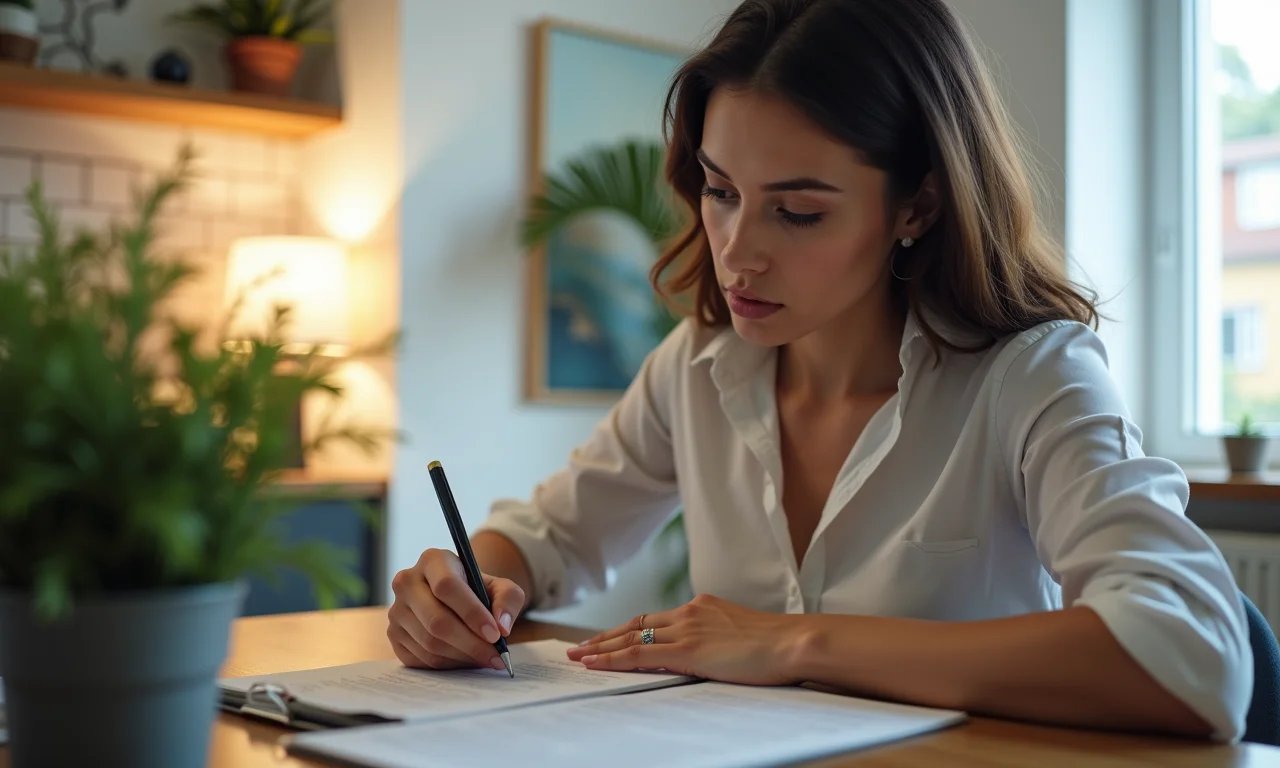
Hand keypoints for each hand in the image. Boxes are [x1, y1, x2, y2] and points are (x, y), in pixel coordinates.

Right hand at [387, 547, 525, 670]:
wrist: (455, 599)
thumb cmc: (477, 590)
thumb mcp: (500, 586)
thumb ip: (509, 599)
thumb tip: (502, 626)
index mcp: (432, 560)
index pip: (447, 586)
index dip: (472, 613)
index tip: (495, 634)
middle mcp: (407, 582)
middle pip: (436, 621)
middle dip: (471, 643)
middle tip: (495, 656)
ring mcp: (396, 610)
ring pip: (429, 643)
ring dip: (462, 656)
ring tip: (484, 658)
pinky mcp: (393, 635)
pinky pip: (421, 658)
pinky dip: (448, 664)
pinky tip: (464, 658)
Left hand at [565, 594, 803, 685]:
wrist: (793, 642)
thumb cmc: (778, 646)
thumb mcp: (740, 637)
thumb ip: (717, 641)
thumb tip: (707, 656)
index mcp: (702, 607)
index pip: (653, 617)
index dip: (626, 629)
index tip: (606, 638)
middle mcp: (690, 612)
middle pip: (635, 623)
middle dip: (604, 637)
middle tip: (579, 648)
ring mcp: (688, 629)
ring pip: (631, 637)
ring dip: (601, 649)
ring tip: (578, 658)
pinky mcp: (688, 649)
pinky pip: (640, 652)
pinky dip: (614, 658)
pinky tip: (596, 664)